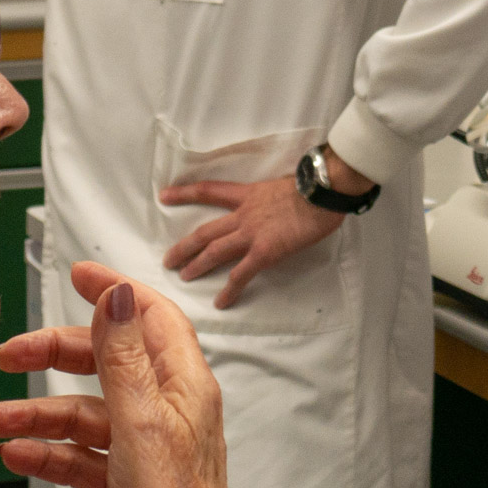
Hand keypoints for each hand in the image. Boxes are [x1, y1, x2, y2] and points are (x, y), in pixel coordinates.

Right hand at [0, 263, 232, 487]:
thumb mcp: (140, 420)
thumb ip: (124, 357)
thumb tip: (117, 294)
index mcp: (184, 383)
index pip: (151, 317)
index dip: (114, 293)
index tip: (77, 274)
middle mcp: (170, 408)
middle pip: (108, 362)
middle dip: (55, 356)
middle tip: (6, 356)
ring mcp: (149, 445)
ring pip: (88, 412)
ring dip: (39, 413)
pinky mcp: (131, 481)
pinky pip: (84, 453)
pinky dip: (51, 450)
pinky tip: (15, 452)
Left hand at [160, 157, 364, 308]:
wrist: (323, 191)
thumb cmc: (313, 186)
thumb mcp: (284, 184)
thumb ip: (272, 197)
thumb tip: (276, 205)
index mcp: (248, 195)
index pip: (209, 191)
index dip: (185, 193)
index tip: (164, 196)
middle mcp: (244, 214)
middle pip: (205, 232)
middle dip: (184, 246)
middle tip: (168, 259)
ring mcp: (252, 234)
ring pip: (214, 252)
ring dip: (197, 265)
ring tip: (184, 277)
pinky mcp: (264, 252)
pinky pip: (242, 274)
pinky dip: (230, 289)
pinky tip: (221, 302)